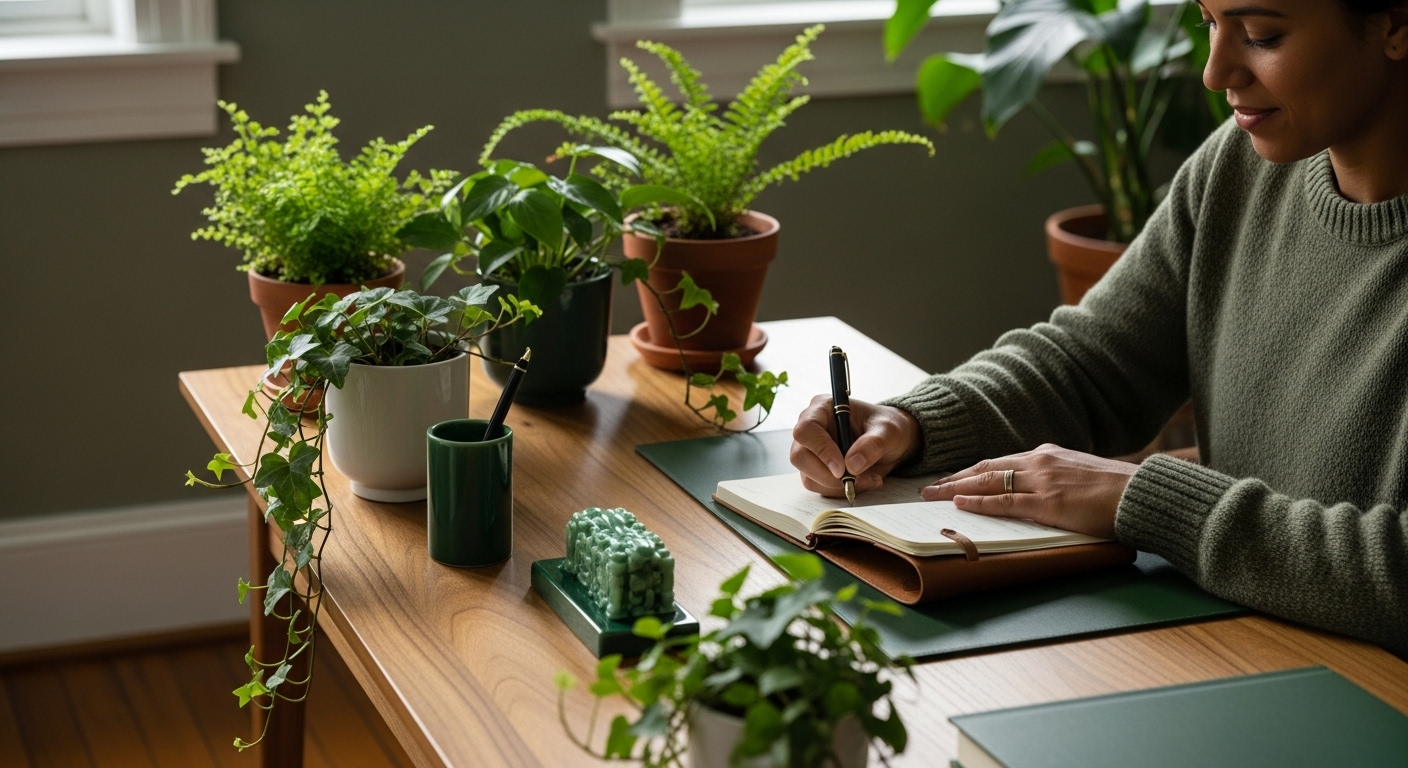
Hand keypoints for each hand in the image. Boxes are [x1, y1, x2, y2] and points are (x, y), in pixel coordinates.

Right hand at [791, 396, 920, 496]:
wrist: (890, 443)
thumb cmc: (886, 428)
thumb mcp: (888, 431)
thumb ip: (872, 444)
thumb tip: (852, 465)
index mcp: (822, 409)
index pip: (806, 430)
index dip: (821, 450)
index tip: (842, 468)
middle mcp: (811, 430)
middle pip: (800, 457)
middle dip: (828, 475)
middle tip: (855, 480)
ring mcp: (811, 452)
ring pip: (809, 477)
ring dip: (839, 486)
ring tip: (869, 479)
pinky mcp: (816, 470)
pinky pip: (820, 488)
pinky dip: (842, 491)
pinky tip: (863, 482)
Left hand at [921, 444, 1136, 538]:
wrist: (1142, 494)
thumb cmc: (1117, 490)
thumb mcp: (1081, 474)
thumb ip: (1057, 478)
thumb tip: (1041, 491)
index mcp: (1048, 454)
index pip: (1000, 461)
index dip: (973, 470)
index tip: (953, 477)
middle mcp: (1040, 462)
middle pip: (986, 467)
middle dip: (955, 477)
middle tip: (929, 486)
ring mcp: (1042, 481)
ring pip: (989, 481)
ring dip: (956, 488)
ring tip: (933, 495)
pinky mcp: (1048, 502)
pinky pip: (1005, 502)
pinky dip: (979, 503)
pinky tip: (961, 504)